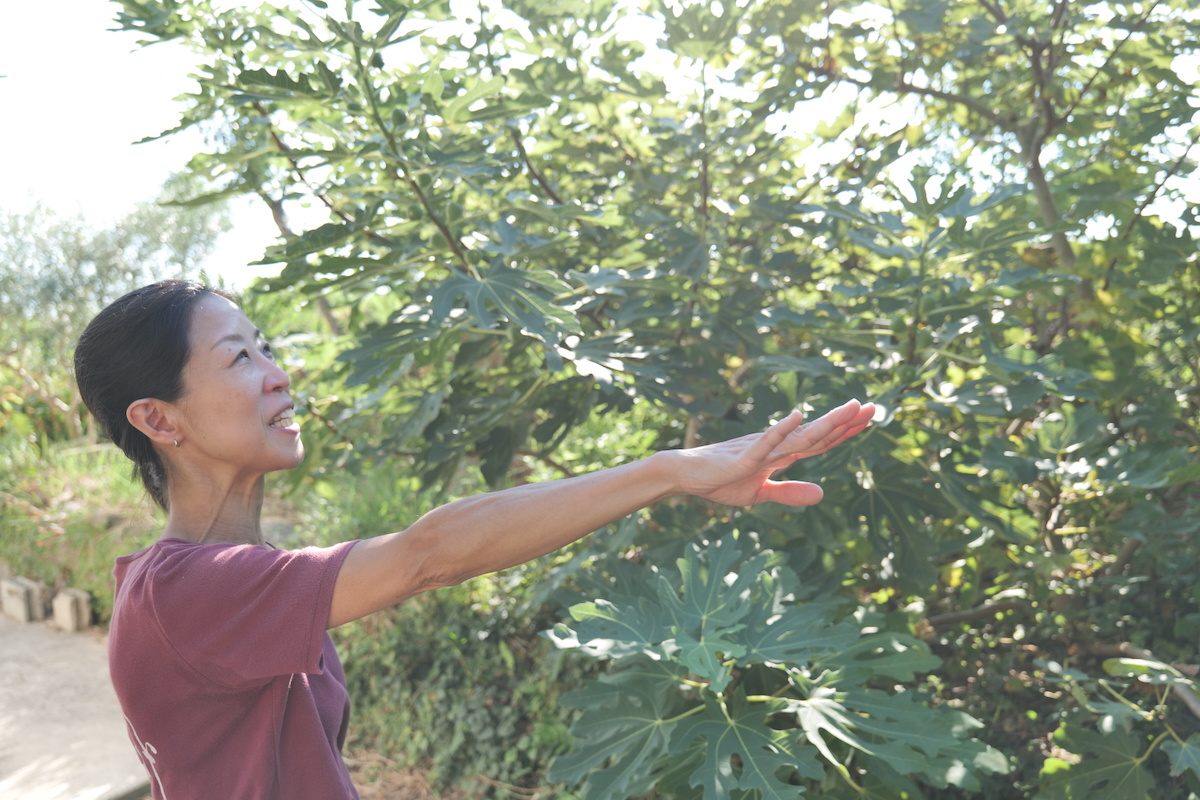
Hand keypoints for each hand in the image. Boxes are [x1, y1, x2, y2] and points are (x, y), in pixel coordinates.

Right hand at [672, 399, 875, 506]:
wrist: (687, 476)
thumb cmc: (721, 480)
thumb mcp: (761, 493)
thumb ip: (790, 492)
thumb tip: (822, 494)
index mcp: (782, 454)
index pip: (821, 441)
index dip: (845, 431)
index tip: (869, 417)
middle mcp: (777, 446)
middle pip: (818, 433)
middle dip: (846, 421)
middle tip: (874, 406)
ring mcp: (762, 449)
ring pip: (800, 436)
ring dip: (826, 423)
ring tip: (850, 408)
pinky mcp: (744, 456)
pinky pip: (766, 442)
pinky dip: (781, 430)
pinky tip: (797, 416)